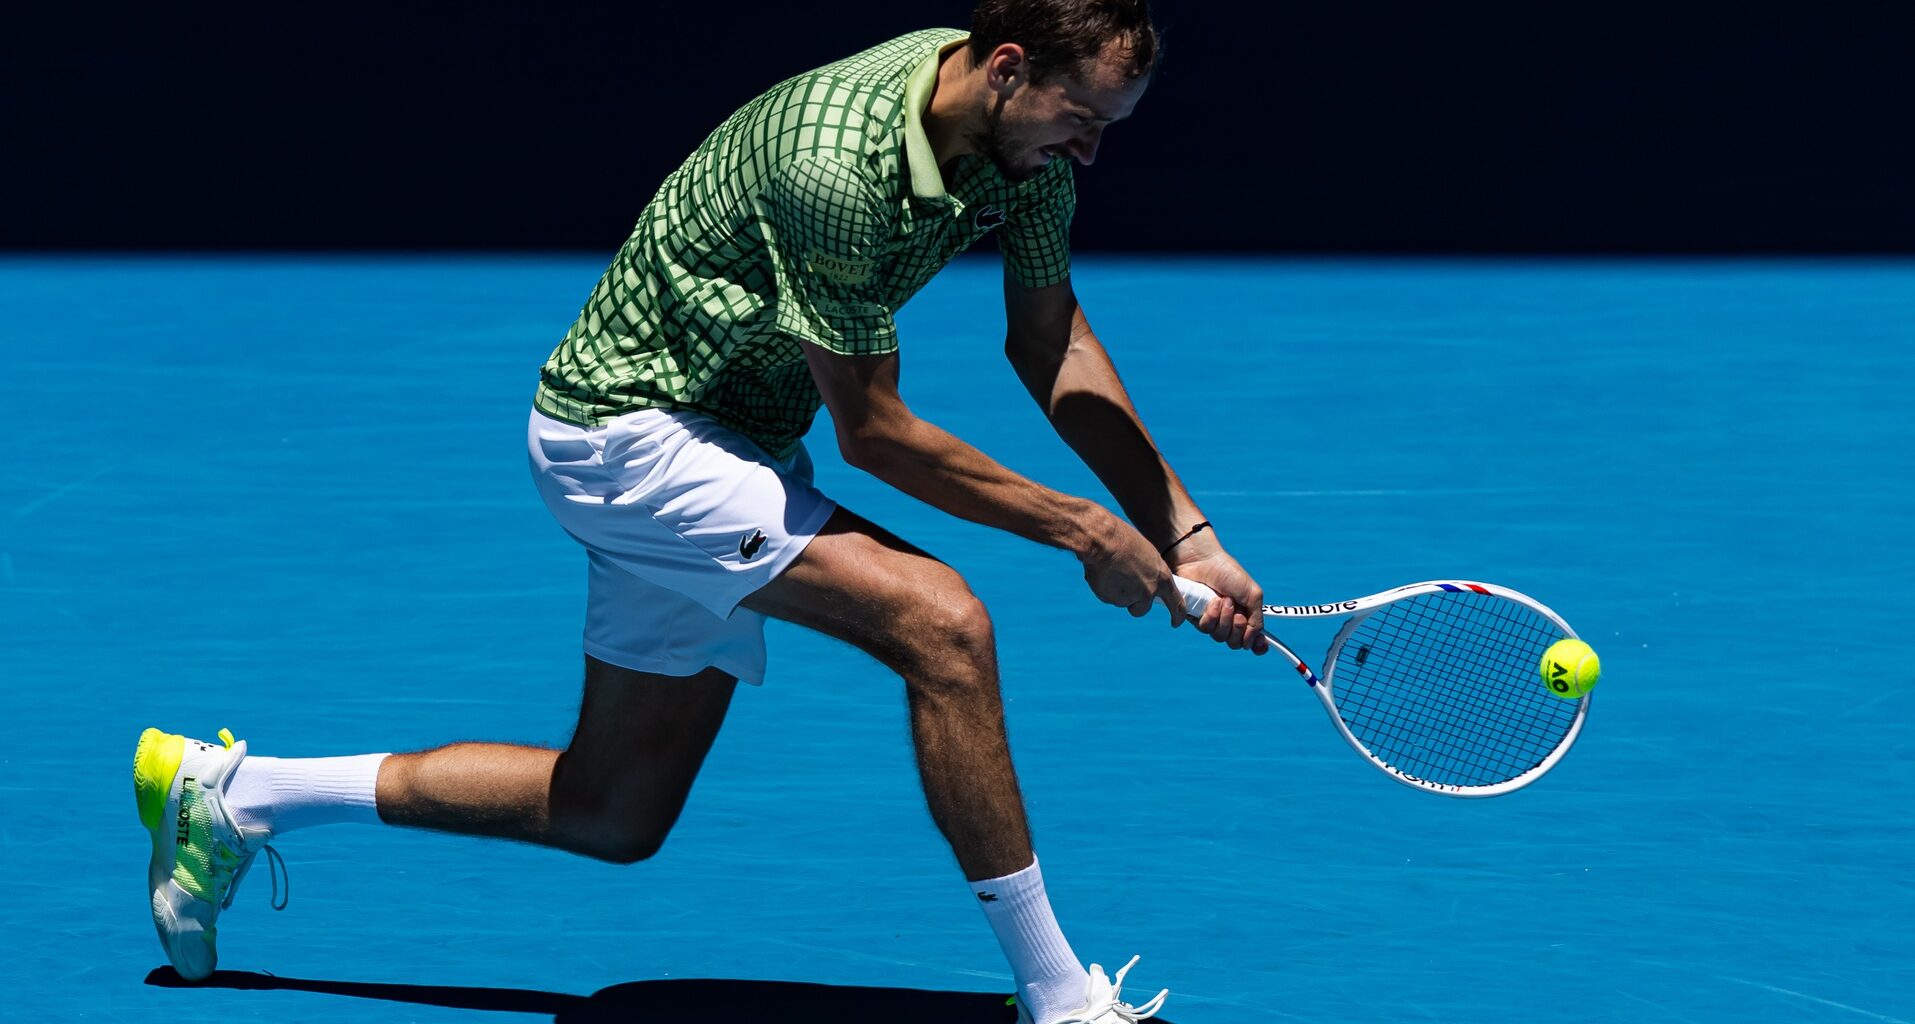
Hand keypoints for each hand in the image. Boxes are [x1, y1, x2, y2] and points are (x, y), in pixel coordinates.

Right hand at [1077, 509, 1184, 625]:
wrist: (1103, 540)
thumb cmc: (1125, 540)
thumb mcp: (1147, 555)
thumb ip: (1149, 573)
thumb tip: (1143, 582)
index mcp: (1162, 579)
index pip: (1176, 604)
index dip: (1177, 615)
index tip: (1176, 622)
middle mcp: (1148, 592)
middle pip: (1142, 608)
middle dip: (1135, 602)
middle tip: (1126, 585)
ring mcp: (1129, 598)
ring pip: (1123, 601)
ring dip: (1118, 593)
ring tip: (1112, 570)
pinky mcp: (1111, 599)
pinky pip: (1108, 596)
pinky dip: (1105, 588)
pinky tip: (1103, 572)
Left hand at [1165, 530, 1267, 654]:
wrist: (1203, 561)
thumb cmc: (1229, 573)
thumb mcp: (1253, 595)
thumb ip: (1257, 620)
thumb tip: (1253, 642)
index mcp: (1244, 613)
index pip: (1251, 637)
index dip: (1256, 645)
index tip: (1260, 646)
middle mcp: (1228, 619)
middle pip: (1235, 642)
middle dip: (1238, 628)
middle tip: (1237, 612)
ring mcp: (1212, 619)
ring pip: (1220, 637)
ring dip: (1225, 619)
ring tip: (1223, 600)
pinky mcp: (1196, 617)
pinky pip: (1205, 629)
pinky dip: (1212, 616)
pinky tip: (1212, 601)